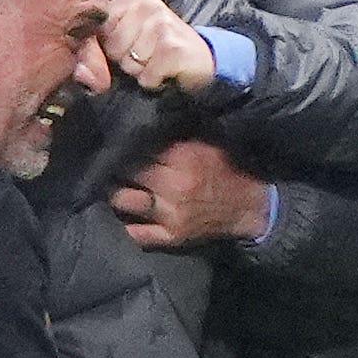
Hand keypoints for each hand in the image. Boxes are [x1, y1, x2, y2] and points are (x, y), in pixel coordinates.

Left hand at [101, 0, 216, 94]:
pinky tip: (166, 71)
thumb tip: (79, 63)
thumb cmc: (159, 49)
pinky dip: (154, 81)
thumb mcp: (130, 35)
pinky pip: (146, 76)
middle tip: (148, 55)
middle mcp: (148, 5)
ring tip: (157, 61)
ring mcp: (162, 24)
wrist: (203, 60)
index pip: (100, 29)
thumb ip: (103, 40)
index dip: (112, 47)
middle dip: (127, 60)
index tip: (132, 45)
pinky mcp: (173, 47)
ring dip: (142, 71)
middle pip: (113, 47)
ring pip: (129, 62)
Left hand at [111, 135, 272, 249]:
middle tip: (105, 161)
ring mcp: (171, 212)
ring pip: (124, 199)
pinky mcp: (172, 236)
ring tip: (107, 185)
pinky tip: (118, 215)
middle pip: (127, 171)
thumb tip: (143, 122)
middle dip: (115, 165)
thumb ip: (175, 136)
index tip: (112, 139)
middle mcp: (174, 184)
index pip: (140, 146)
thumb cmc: (228, 170)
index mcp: (184, 156)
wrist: (252, 207)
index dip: (124, 143)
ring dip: (115, 192)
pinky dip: (125, 224)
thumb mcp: (206, 143)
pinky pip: (137, 233)